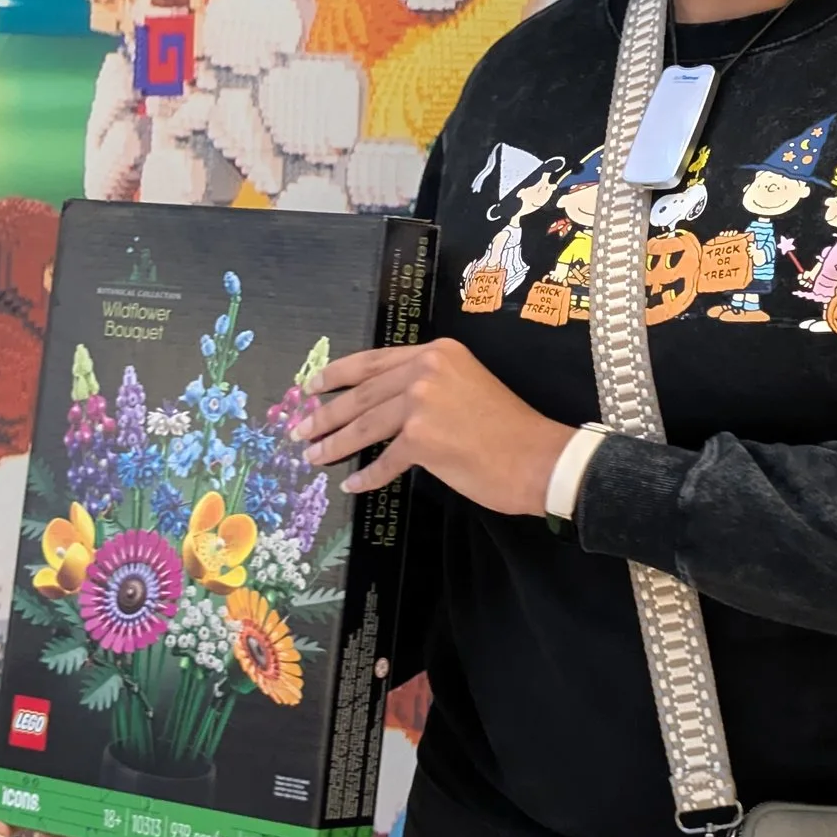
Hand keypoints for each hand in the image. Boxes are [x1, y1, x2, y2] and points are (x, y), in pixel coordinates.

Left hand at [304, 336, 566, 516]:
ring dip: (334, 444)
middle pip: (362, 393)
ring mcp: (422, 402)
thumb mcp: (467, 386)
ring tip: (312, 456)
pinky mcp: (422, 438)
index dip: (338, 375)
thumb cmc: (508, 428)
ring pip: (365, 425)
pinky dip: (368, 476)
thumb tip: (386, 407)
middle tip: (298, 429)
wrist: (538, 457)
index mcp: (437, 352)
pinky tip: (353, 484)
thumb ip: (429, 387)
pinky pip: (384, 461)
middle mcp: (426, 369)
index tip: (312, 386)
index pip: (374, 361)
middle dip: (325, 414)